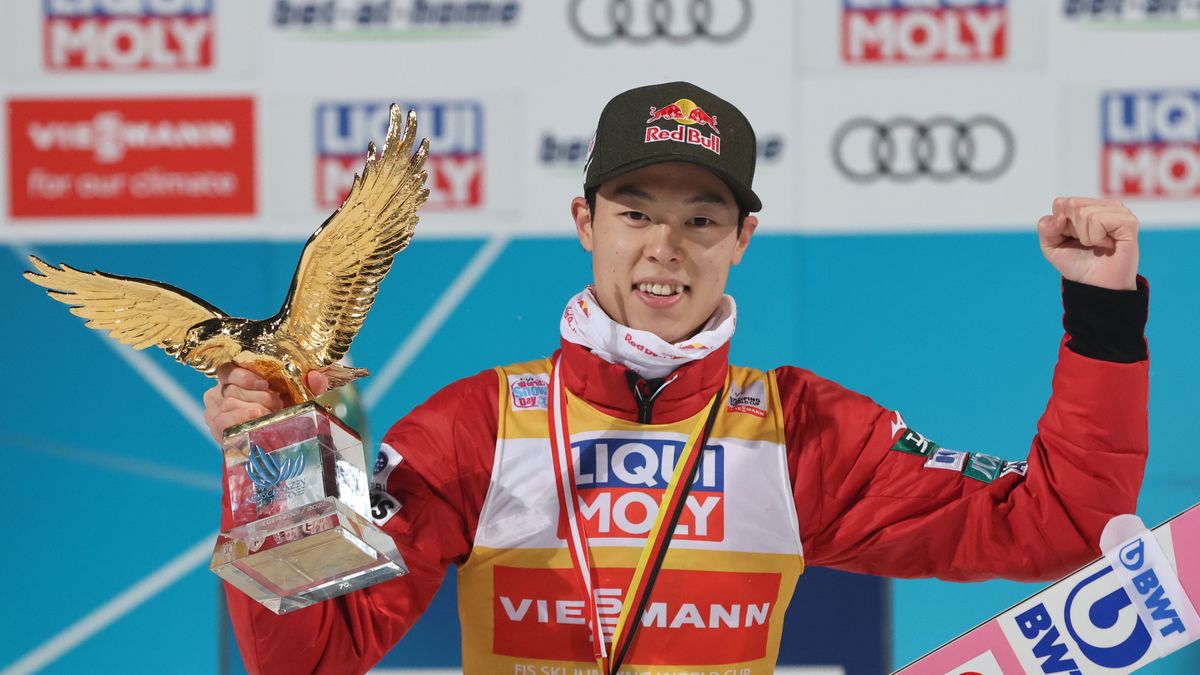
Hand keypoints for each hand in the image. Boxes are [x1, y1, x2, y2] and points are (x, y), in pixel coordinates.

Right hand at [202, 365, 329, 443]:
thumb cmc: (283, 409)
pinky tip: (252, 421)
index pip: (227, 369)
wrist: (276, 438)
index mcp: (236, 377)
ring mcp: (215, 410)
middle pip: (231, 389)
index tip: (265, 384)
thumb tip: (315, 377)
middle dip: (258, 397)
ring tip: (268, 415)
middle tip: (276, 404)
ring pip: (227, 404)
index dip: (244, 375)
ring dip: (251, 410)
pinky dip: (238, 420)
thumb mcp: (299, 395)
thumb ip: (311, 384)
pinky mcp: (216, 428)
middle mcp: (221, 391)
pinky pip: (220, 422)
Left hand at [1037, 197, 1138, 290]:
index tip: (1073, 239)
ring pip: (1084, 213)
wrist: (1096, 286)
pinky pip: (1098, 220)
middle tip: (1088, 243)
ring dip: (1086, 237)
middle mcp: (1104, 205)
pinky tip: (1107, 245)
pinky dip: (1096, 237)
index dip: (1059, 226)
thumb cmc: (1077, 264)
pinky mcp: (1128, 221)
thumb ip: (1046, 227)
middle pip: (1072, 204)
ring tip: (1098, 245)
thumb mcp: (1051, 245)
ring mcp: (1119, 211)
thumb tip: (1060, 216)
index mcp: (1088, 206)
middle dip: (1073, 230)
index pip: (1061, 203)